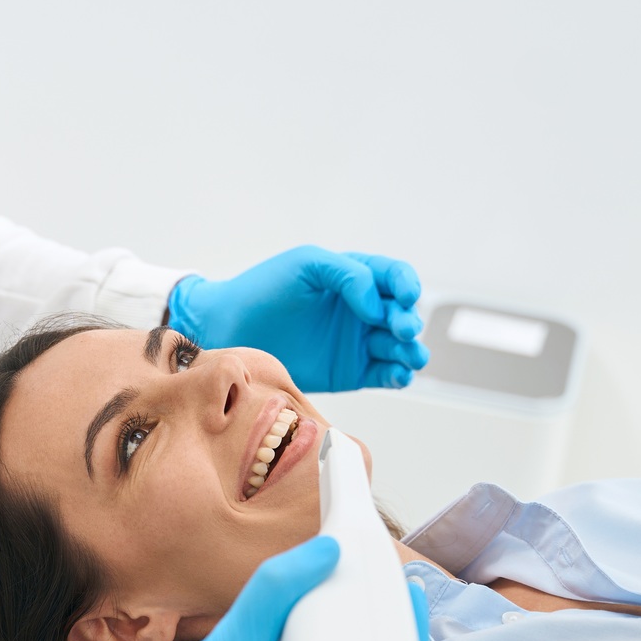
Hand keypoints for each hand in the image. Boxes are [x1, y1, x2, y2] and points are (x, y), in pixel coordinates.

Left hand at [169, 246, 427, 392]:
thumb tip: (377, 305)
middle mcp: (362, 310)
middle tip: (400, 330)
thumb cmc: (264, 289)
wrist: (230, 330)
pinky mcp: (350, 372)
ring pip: (400, 347)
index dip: (407, 285)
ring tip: (409, 357)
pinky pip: (384, 375)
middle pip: (402, 314)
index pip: (395, 277)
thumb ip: (348, 274)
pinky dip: (397, 375)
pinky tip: (397, 375)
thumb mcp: (306, 264)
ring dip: (410, 351)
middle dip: (407, 321)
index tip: (405, 297)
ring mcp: (358, 343)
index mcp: (356, 277)